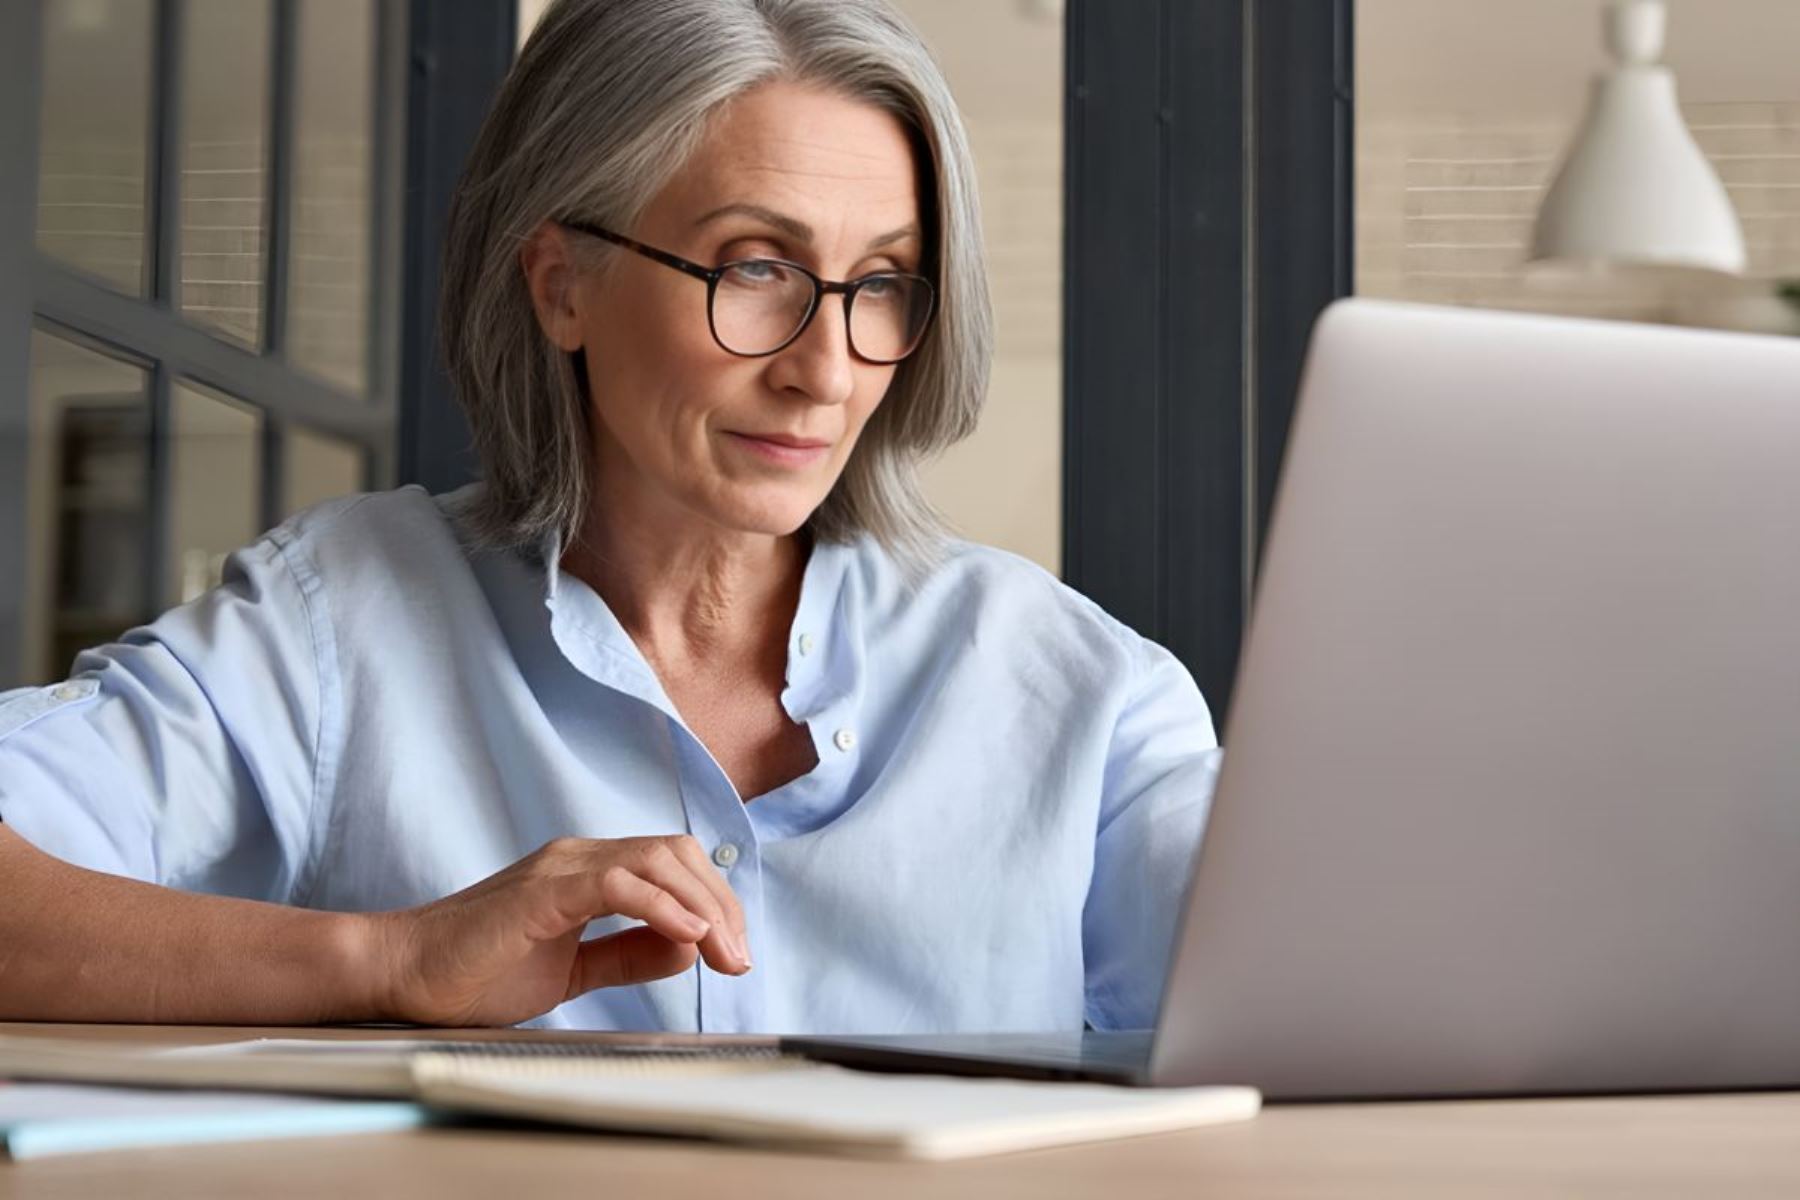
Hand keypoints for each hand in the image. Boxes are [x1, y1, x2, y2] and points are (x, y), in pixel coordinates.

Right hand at [367, 836, 749, 1026]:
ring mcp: (559, 869)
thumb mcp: (572, 970)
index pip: (674, 864)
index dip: (715, 904)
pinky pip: (616, 884)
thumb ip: (626, 954)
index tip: (734, 955)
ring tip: (723, 953)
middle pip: (677, 854)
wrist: (404, 976)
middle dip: (721, 905)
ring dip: (702, 907)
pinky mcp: (541, 890)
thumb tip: (688, 948)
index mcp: (587, 872)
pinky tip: (686, 937)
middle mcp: (578, 858)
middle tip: (739, 960)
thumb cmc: (476, 972)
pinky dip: (660, 906)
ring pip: (656, 860)